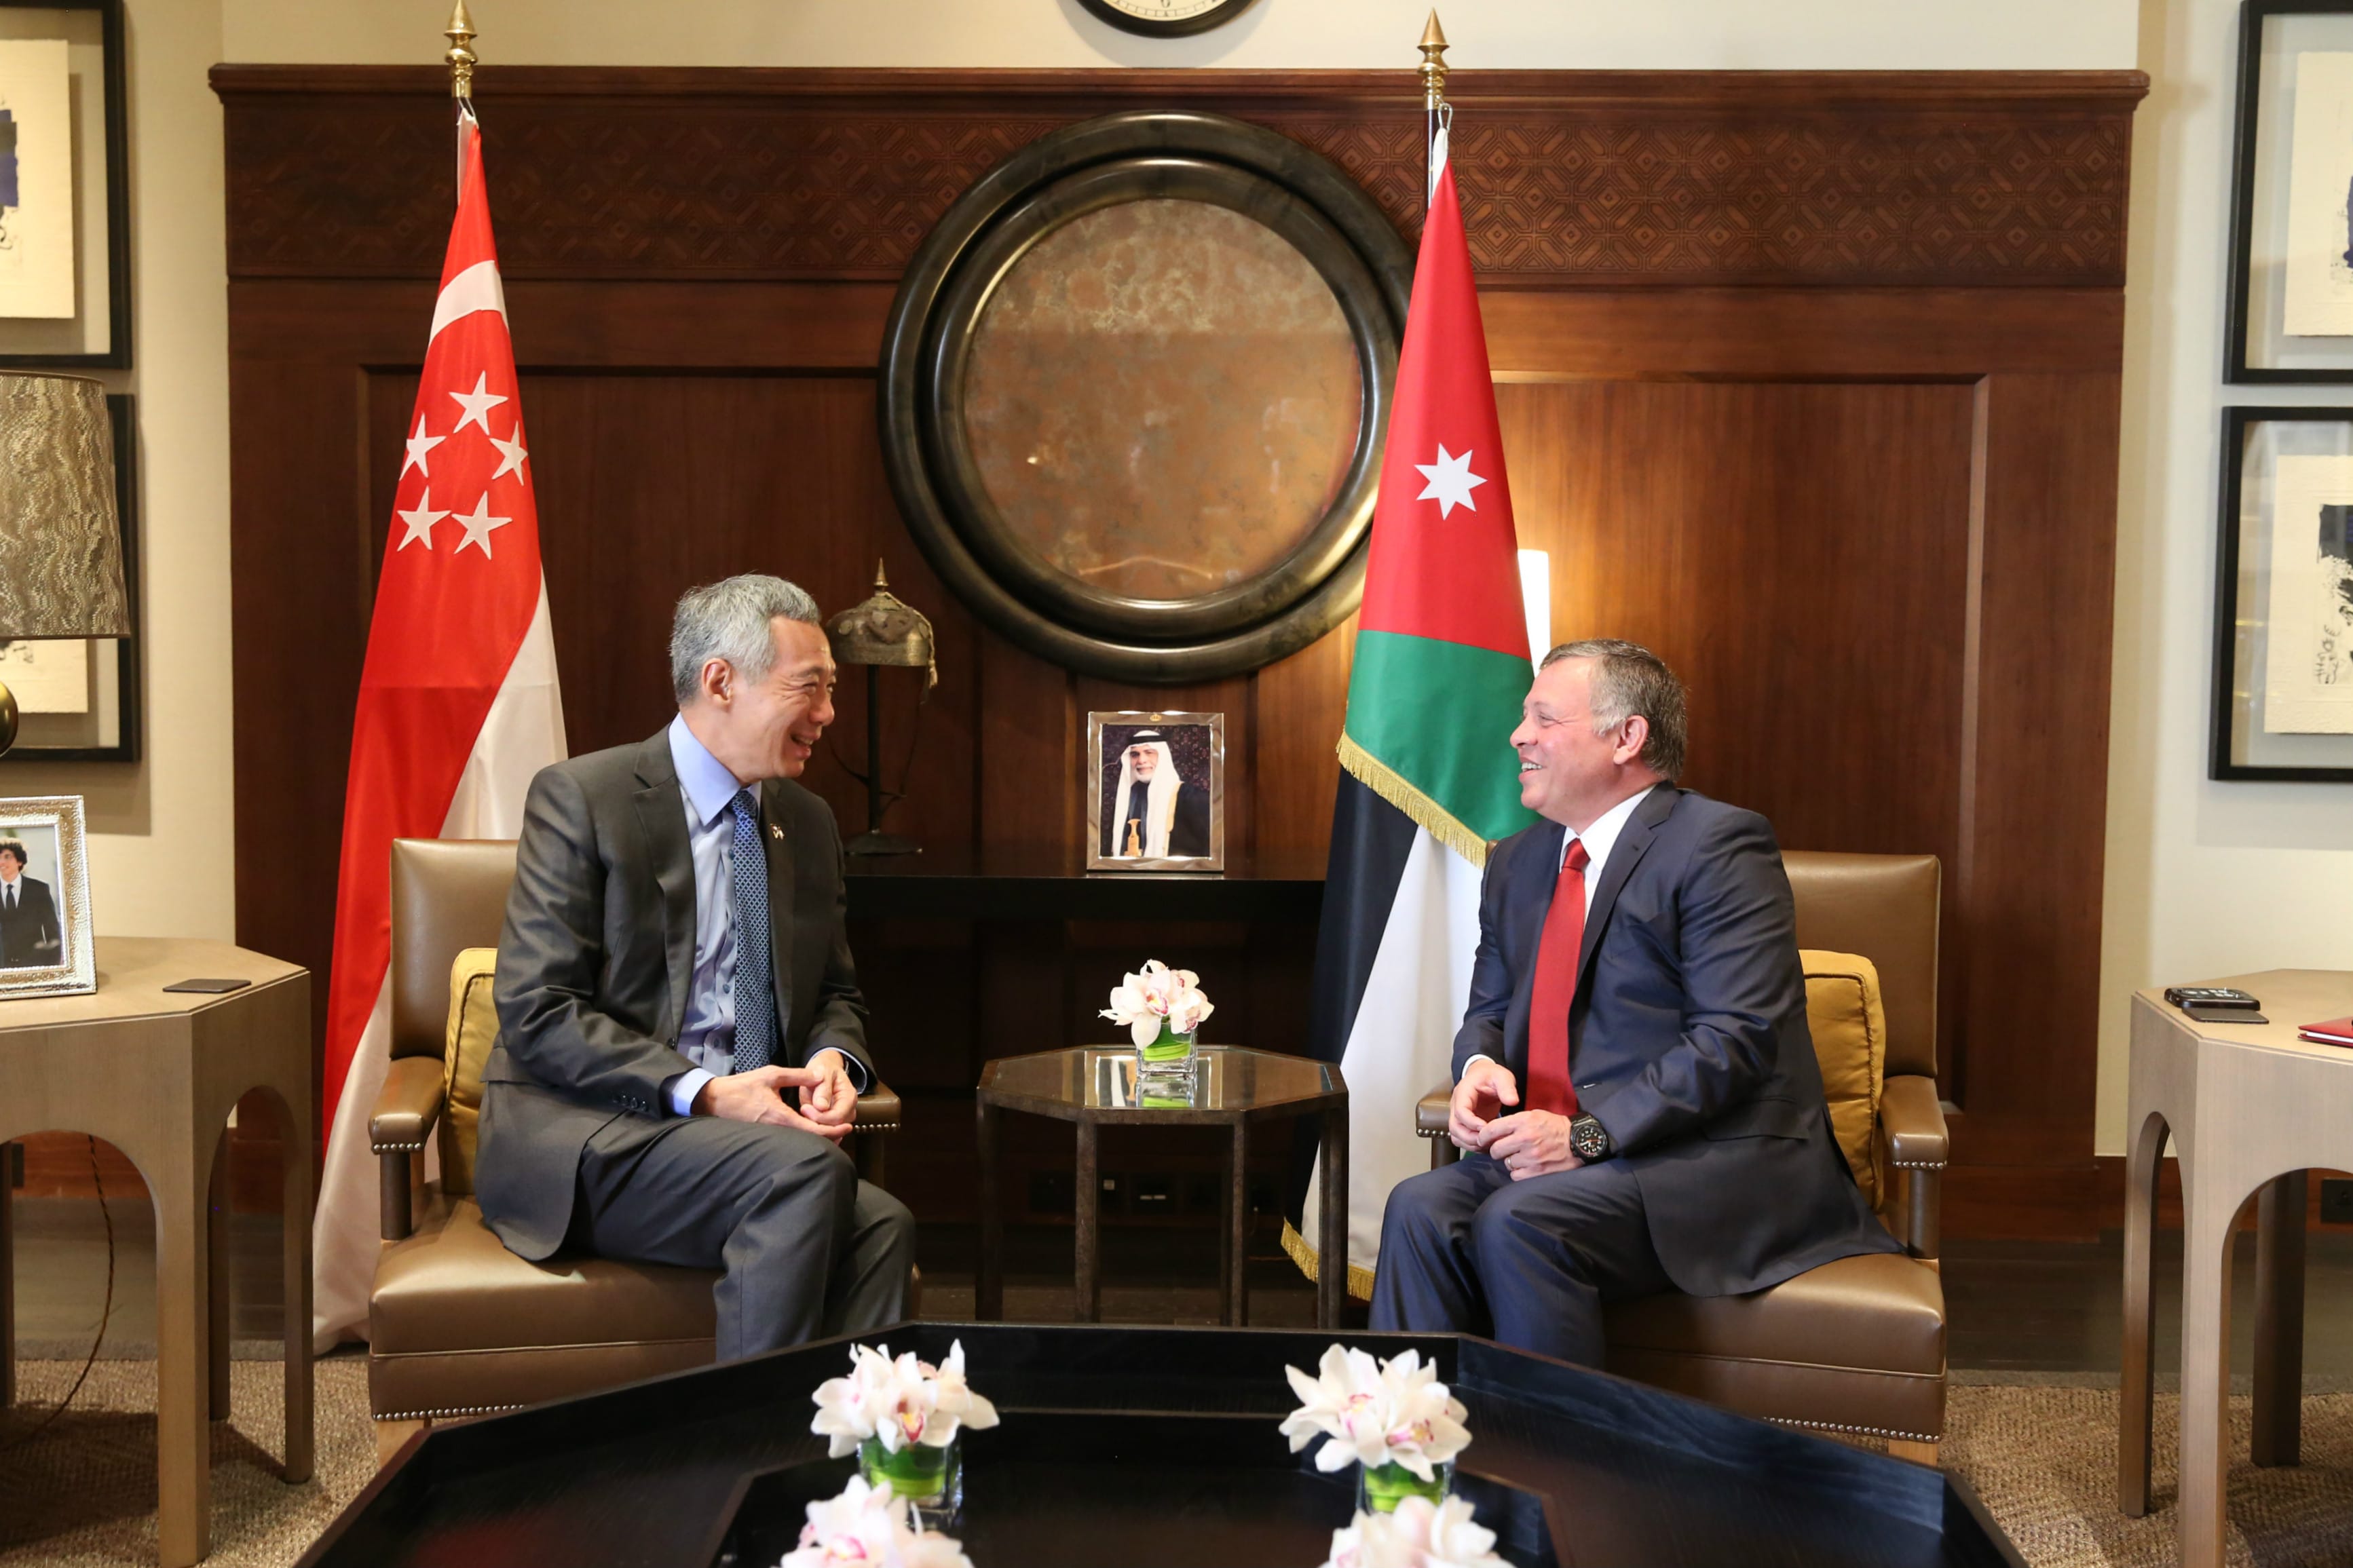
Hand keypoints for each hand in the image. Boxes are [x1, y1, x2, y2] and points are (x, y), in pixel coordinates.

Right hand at [692, 1064, 847, 1140]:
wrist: (713, 1101)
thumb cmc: (741, 1087)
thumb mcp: (771, 1075)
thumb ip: (797, 1075)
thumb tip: (820, 1075)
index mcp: (780, 1118)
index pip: (814, 1130)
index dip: (834, 1130)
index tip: (849, 1126)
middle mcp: (776, 1131)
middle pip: (810, 1141)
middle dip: (830, 1136)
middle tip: (844, 1128)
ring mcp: (769, 1136)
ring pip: (800, 1142)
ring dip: (817, 1137)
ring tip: (833, 1128)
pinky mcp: (764, 1136)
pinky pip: (789, 1140)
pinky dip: (804, 1136)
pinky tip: (811, 1128)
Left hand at [799, 1050, 857, 1131]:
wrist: (825, 1069)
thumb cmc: (824, 1070)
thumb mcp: (823, 1073)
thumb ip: (823, 1089)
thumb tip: (821, 1107)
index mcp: (849, 1097)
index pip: (837, 1117)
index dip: (820, 1116)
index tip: (804, 1108)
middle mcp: (849, 1110)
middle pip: (834, 1127)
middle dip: (816, 1122)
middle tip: (803, 1109)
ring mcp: (842, 1117)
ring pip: (829, 1131)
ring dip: (815, 1125)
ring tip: (805, 1112)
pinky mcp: (832, 1121)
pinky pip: (825, 1131)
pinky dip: (814, 1127)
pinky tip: (806, 1120)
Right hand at [1450, 1058, 1518, 1151]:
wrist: (1484, 1075)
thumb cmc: (1490, 1075)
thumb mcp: (1502, 1076)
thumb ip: (1507, 1088)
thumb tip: (1513, 1101)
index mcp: (1464, 1092)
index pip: (1461, 1111)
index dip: (1472, 1123)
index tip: (1486, 1128)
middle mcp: (1457, 1105)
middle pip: (1454, 1127)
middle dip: (1470, 1138)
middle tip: (1487, 1141)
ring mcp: (1459, 1115)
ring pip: (1456, 1135)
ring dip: (1470, 1143)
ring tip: (1488, 1144)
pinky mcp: (1464, 1123)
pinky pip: (1462, 1138)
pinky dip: (1472, 1145)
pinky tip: (1486, 1144)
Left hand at [1484, 1109, 1582, 1180]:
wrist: (1579, 1140)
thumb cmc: (1555, 1127)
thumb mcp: (1534, 1115)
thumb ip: (1514, 1122)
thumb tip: (1493, 1131)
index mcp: (1523, 1121)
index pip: (1492, 1129)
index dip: (1483, 1136)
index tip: (1482, 1140)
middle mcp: (1525, 1138)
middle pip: (1496, 1149)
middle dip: (1497, 1150)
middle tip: (1504, 1149)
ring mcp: (1531, 1156)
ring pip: (1506, 1163)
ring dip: (1511, 1161)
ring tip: (1522, 1156)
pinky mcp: (1537, 1170)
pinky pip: (1516, 1175)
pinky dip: (1519, 1172)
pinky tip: (1527, 1166)